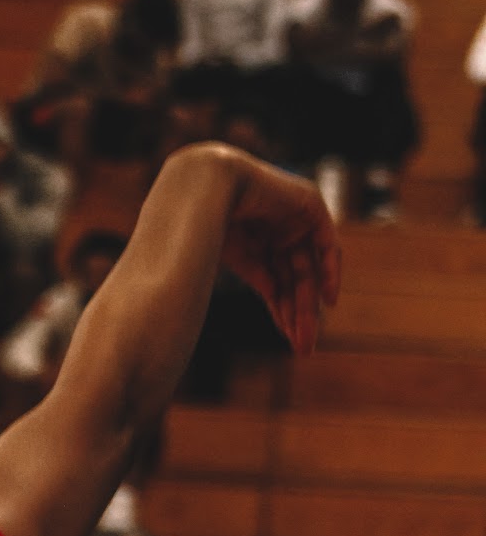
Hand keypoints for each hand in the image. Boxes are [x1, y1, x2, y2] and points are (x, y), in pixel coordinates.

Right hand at [218, 152, 341, 354]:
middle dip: (298, 314)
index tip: (288, 338)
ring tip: (307, 336)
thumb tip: (275, 301)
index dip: (282, 310)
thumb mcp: (238, 260)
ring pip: (307, 269)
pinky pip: (326, 244)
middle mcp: (277, 228)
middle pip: (294, 279)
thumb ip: (261, 277)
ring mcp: (294, 217)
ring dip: (308, 303)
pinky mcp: (310, 205)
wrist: (207, 187)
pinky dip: (329, 270)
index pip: (276, 281)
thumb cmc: (205, 222)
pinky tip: (327, 299)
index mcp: (256, 240)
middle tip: (303, 348)